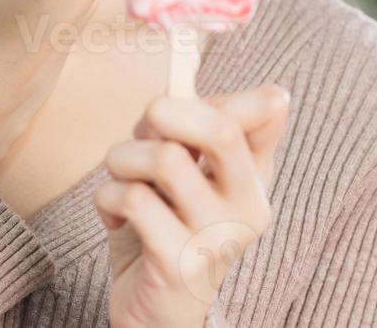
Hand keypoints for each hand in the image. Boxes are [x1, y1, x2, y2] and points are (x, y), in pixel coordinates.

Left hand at [93, 83, 291, 327]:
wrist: (152, 314)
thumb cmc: (160, 227)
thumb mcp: (178, 172)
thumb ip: (183, 128)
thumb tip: (182, 71)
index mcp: (254, 175)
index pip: (270, 110)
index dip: (227, 88)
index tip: (186, 106)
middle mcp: (249, 206)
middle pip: (220, 130)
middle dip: (165, 113)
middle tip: (144, 129)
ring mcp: (218, 238)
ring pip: (164, 159)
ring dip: (122, 158)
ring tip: (120, 178)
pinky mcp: (180, 264)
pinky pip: (132, 198)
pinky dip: (106, 198)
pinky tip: (113, 217)